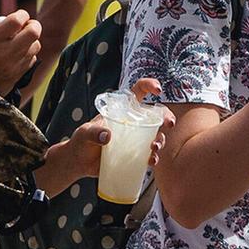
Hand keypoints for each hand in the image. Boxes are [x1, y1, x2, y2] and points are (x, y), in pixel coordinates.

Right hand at [0, 11, 43, 90]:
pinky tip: (17, 54)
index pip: (16, 21)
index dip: (21, 14)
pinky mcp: (18, 76)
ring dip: (30, 40)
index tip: (18, 15)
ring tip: (19, 41)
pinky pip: (32, 60)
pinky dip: (28, 54)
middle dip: (32, 25)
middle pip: (33, 32)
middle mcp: (5, 53)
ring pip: (35, 46)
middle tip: (25, 25)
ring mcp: (14, 66)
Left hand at [38, 79, 167, 195]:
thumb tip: (107, 136)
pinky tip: (151, 161)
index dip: (149, 86)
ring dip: (161, 140)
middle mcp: (132, 123)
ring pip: (156, 136)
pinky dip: (153, 158)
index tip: (158, 90)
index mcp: (122, 110)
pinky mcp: (135, 155)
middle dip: (166, 117)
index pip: (138, 92)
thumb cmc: (81, 141)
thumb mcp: (85, 133)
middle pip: (156, 115)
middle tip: (169, 124)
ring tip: (155, 148)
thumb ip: (94, 132)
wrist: (79, 163)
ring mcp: (135, 140)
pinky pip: (149, 156)